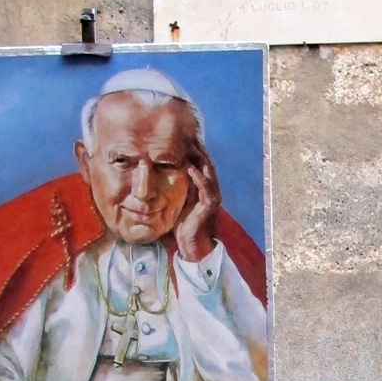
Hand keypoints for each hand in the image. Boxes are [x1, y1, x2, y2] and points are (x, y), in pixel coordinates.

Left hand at [174, 147, 221, 262]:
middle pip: (208, 165)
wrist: (191, 243)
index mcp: (206, 188)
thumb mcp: (182, 199)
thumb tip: (169, 171)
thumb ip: (181, 186)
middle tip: (190, 137)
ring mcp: (213, 197)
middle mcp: (212, 190)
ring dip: (201, 159)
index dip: (197, 152)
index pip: (203, 165)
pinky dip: (198, 177)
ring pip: (209, 173)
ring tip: (192, 146)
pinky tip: (191, 167)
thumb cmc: (184, 223)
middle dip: (200, 151)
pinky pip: (205, 187)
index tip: (187, 139)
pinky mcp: (209, 205)